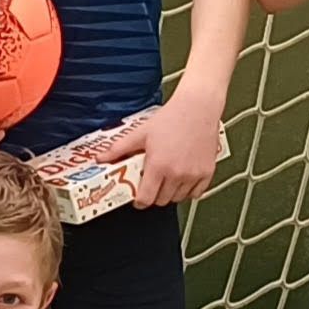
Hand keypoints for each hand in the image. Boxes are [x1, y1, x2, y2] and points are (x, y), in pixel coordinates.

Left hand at [102, 93, 222, 206]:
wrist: (197, 107)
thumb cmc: (172, 118)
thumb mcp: (140, 133)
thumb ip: (119, 149)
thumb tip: (101, 158)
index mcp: (158, 165)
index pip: (146, 199)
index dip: (139, 201)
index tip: (138, 198)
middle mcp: (176, 173)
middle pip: (161, 201)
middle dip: (154, 196)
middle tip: (151, 183)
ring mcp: (193, 175)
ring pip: (178, 198)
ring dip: (170, 193)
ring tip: (167, 177)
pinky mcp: (207, 173)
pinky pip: (196, 194)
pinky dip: (188, 190)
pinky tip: (182, 178)